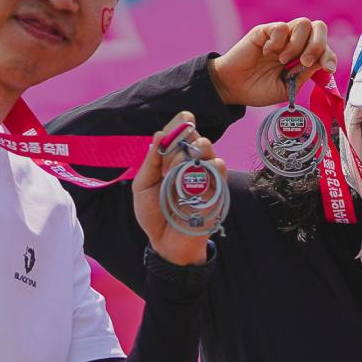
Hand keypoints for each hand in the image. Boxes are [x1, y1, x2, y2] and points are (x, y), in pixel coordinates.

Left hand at [132, 113, 220, 266]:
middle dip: (180, 140)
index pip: (180, 131)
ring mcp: (205, 176)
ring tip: (176, 173)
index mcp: (172, 159)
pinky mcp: (216, 189)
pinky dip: (209, 164)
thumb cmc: (154, 214)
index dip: (180, 122)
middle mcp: (190, 163)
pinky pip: (218, 168)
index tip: (182, 119)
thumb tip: (158, 134)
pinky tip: (197, 174)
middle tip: (167, 158)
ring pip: (206, 148)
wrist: (166, 242)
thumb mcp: (143, 186)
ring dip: (189, 153)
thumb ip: (150, 161)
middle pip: (194, 135)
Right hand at [210, 18, 333, 107]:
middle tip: (304, 62)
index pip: (325, 47)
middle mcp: (294, 43)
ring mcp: (280, 36)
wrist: (234, 88)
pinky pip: (281, 27)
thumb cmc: (259, 90)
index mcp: (303, 56)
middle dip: (318, 45)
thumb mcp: (288, 88)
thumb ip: (304, 75)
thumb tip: (321, 63)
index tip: (328, 69)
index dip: (330, 56)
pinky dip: (278, 41)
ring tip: (283, 60)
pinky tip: (268, 52)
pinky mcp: (264, 31)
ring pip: (303, 24)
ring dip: (297, 44)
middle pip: (319, 27)